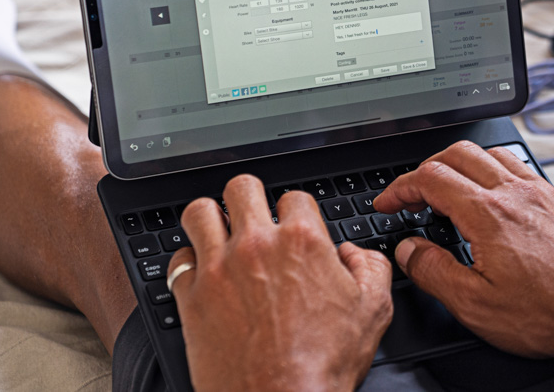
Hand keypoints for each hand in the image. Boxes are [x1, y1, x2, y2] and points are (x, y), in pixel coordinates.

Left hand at [167, 175, 393, 391]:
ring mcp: (219, 269)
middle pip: (241, 188)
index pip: (294, 197)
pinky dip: (189, 261)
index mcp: (303, 242)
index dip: (297, 212)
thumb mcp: (374, 310)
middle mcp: (257, 246)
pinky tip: (203, 272)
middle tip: (253, 216)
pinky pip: (178, 258)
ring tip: (220, 232)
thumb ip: (372, 267)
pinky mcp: (191, 296)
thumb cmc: (323, 365)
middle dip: (249, 198)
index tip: (295, 228)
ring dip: (211, 218)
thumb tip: (354, 254)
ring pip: (199, 211)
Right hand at [372, 141, 553, 377]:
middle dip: (426, 168)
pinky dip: (494, 170)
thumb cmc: (550, 314)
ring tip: (448, 189)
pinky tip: (492, 194)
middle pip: (458, 154)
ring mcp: (541, 193)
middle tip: (412, 195)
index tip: (388, 203)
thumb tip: (409, 250)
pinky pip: (519, 167)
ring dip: (461, 164)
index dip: (400, 188)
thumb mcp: (475, 305)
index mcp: (490, 215)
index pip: (431, 178)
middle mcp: (516, 194)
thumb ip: (434, 271)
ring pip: (491, 153)